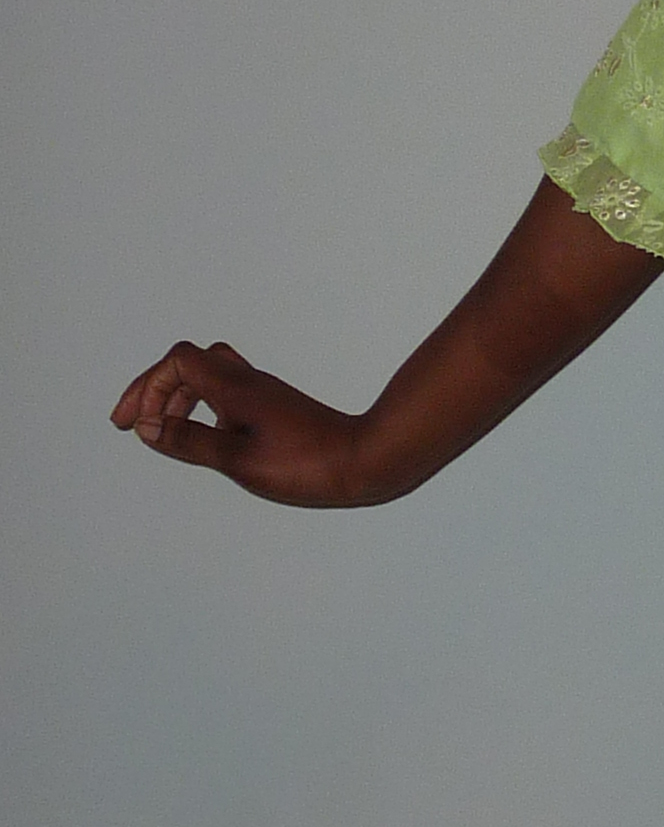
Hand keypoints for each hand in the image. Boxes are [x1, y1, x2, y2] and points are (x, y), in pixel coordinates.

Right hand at [111, 338, 376, 505]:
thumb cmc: (306, 464)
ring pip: (209, 378)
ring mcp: (265, 393)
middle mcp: (249, 382)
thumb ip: (189, 441)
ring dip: (179, 399)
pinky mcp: (277, 408)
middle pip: (189, 365)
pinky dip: (204, 408)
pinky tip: (205, 437)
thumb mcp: (236, 459)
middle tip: (133, 425)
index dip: (148, 386)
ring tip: (162, 432)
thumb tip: (148, 427)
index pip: (178, 362)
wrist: (366, 461)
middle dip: (155, 390)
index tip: (134, 423)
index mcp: (235, 388)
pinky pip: (227, 393)